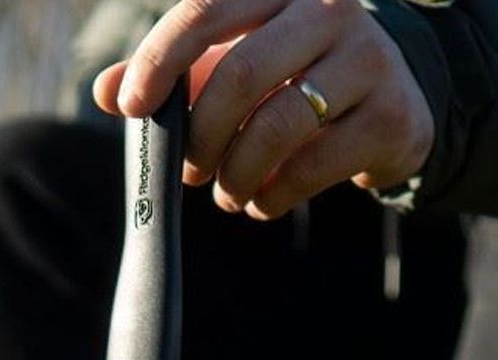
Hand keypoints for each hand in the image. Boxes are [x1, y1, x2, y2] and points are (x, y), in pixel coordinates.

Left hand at [92, 0, 433, 218]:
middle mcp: (328, 10)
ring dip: (237, 174)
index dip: (161, 59)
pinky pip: (312, 167)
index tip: (129, 107)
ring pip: (278, 125)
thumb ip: (175, 76)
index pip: (207, 9)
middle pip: (241, 75)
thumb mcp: (237, 65)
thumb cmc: (297, 81)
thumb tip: (102, 92)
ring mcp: (367, 60)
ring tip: (227, 195)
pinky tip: (262, 202)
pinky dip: (273, 195)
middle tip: (189, 172)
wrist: (395, 103)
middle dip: (203, 136)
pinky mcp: (389, 116)